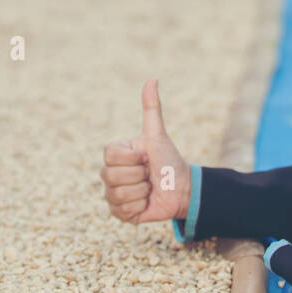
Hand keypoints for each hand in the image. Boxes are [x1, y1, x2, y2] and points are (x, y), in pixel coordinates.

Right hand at [101, 78, 190, 224]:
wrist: (182, 189)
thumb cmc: (169, 160)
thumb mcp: (158, 135)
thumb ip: (152, 109)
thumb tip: (152, 79)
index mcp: (115, 154)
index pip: (110, 156)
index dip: (132, 157)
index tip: (146, 156)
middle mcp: (109, 173)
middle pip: (110, 176)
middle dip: (138, 176)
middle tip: (149, 174)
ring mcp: (112, 194)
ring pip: (117, 195)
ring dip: (141, 193)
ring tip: (149, 188)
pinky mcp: (119, 213)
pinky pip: (121, 212)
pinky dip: (139, 208)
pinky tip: (146, 202)